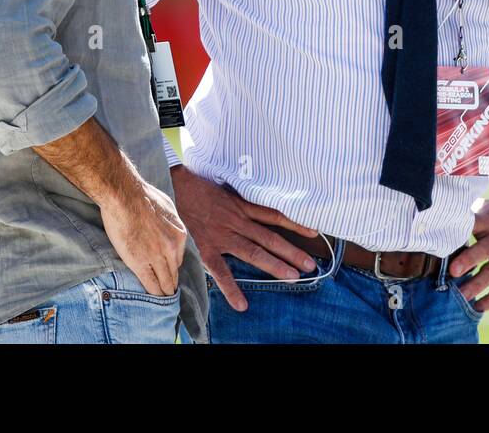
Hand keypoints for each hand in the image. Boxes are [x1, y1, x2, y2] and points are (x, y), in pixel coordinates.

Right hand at [99, 178, 187, 296]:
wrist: (124, 196)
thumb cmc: (142, 196)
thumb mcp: (167, 207)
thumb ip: (171, 223)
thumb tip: (170, 229)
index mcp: (179, 234)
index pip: (179, 258)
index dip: (173, 268)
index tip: (170, 274)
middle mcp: (172, 248)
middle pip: (174, 272)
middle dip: (172, 283)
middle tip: (170, 292)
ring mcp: (156, 257)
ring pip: (165, 281)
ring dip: (164, 291)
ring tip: (163, 298)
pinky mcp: (140, 263)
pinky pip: (150, 284)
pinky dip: (153, 293)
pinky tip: (154, 298)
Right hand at [170, 166, 319, 311]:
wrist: (175, 184)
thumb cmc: (198, 185)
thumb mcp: (225, 187)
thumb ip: (240, 198)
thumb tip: (256, 204)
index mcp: (242, 206)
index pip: (274, 215)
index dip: (295, 223)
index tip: (314, 232)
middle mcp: (237, 220)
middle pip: (270, 237)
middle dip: (291, 251)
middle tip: (310, 264)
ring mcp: (223, 235)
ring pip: (254, 252)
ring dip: (274, 265)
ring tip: (293, 278)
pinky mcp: (207, 247)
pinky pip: (221, 271)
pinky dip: (231, 288)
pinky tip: (242, 304)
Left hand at [446, 193, 488, 312]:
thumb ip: (471, 217)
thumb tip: (443, 221)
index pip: (472, 225)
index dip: (457, 231)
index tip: (441, 241)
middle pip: (482, 251)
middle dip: (467, 261)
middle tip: (452, 272)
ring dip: (475, 286)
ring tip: (459, 297)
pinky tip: (478, 307)